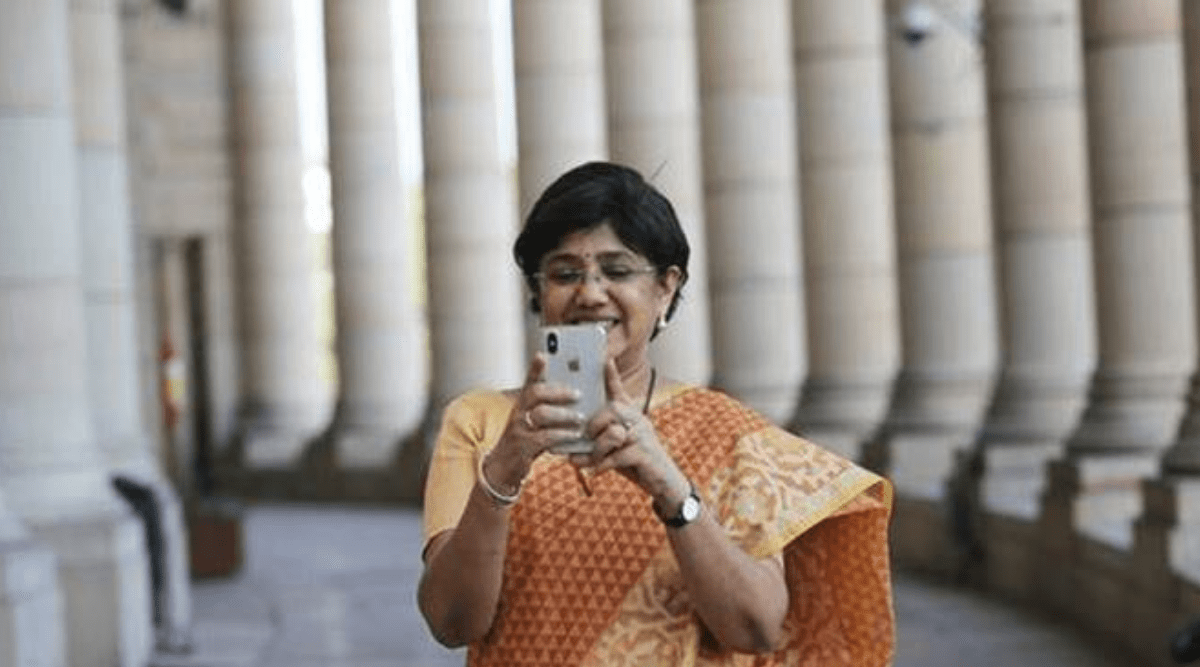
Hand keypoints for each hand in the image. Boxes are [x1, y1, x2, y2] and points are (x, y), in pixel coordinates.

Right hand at [483, 353, 585, 491]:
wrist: (502, 468)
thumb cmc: (525, 440)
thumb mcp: (532, 422)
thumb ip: (548, 408)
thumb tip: (576, 394)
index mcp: (522, 404)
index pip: (528, 381)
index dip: (535, 368)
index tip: (543, 354)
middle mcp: (518, 413)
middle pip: (535, 394)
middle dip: (559, 392)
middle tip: (579, 394)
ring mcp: (518, 430)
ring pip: (541, 414)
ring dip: (564, 415)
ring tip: (580, 417)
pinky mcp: (523, 447)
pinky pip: (545, 437)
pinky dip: (562, 435)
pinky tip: (575, 435)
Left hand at [570, 361, 689, 505]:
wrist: (664, 483)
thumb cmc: (636, 463)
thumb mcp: (617, 447)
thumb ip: (599, 441)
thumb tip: (572, 446)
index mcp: (631, 415)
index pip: (620, 391)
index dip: (612, 375)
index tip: (604, 360)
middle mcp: (639, 421)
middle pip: (612, 410)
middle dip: (594, 425)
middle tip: (585, 438)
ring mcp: (644, 436)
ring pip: (614, 433)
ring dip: (597, 449)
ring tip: (587, 460)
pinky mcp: (646, 454)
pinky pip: (618, 456)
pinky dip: (603, 465)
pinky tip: (595, 472)